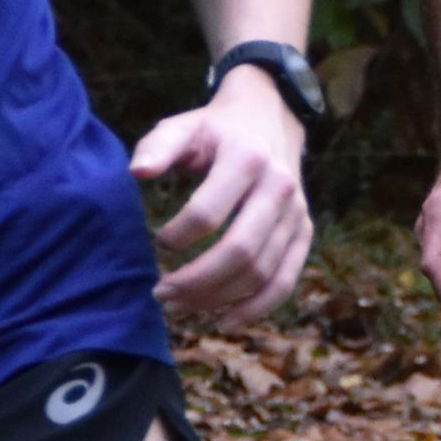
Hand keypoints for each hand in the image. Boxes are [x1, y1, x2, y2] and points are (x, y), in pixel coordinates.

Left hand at [132, 65, 311, 322]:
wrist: (269, 118)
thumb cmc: (215, 130)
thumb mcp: (183, 126)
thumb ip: (157, 146)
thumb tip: (137, 173)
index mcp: (247, 158)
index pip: (208, 212)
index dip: (177, 236)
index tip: (159, 243)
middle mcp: (279, 186)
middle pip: (239, 251)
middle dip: (196, 281)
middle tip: (161, 293)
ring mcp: (296, 213)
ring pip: (260, 273)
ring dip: (217, 298)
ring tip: (180, 306)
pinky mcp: (304, 232)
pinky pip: (284, 281)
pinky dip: (255, 309)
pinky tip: (223, 321)